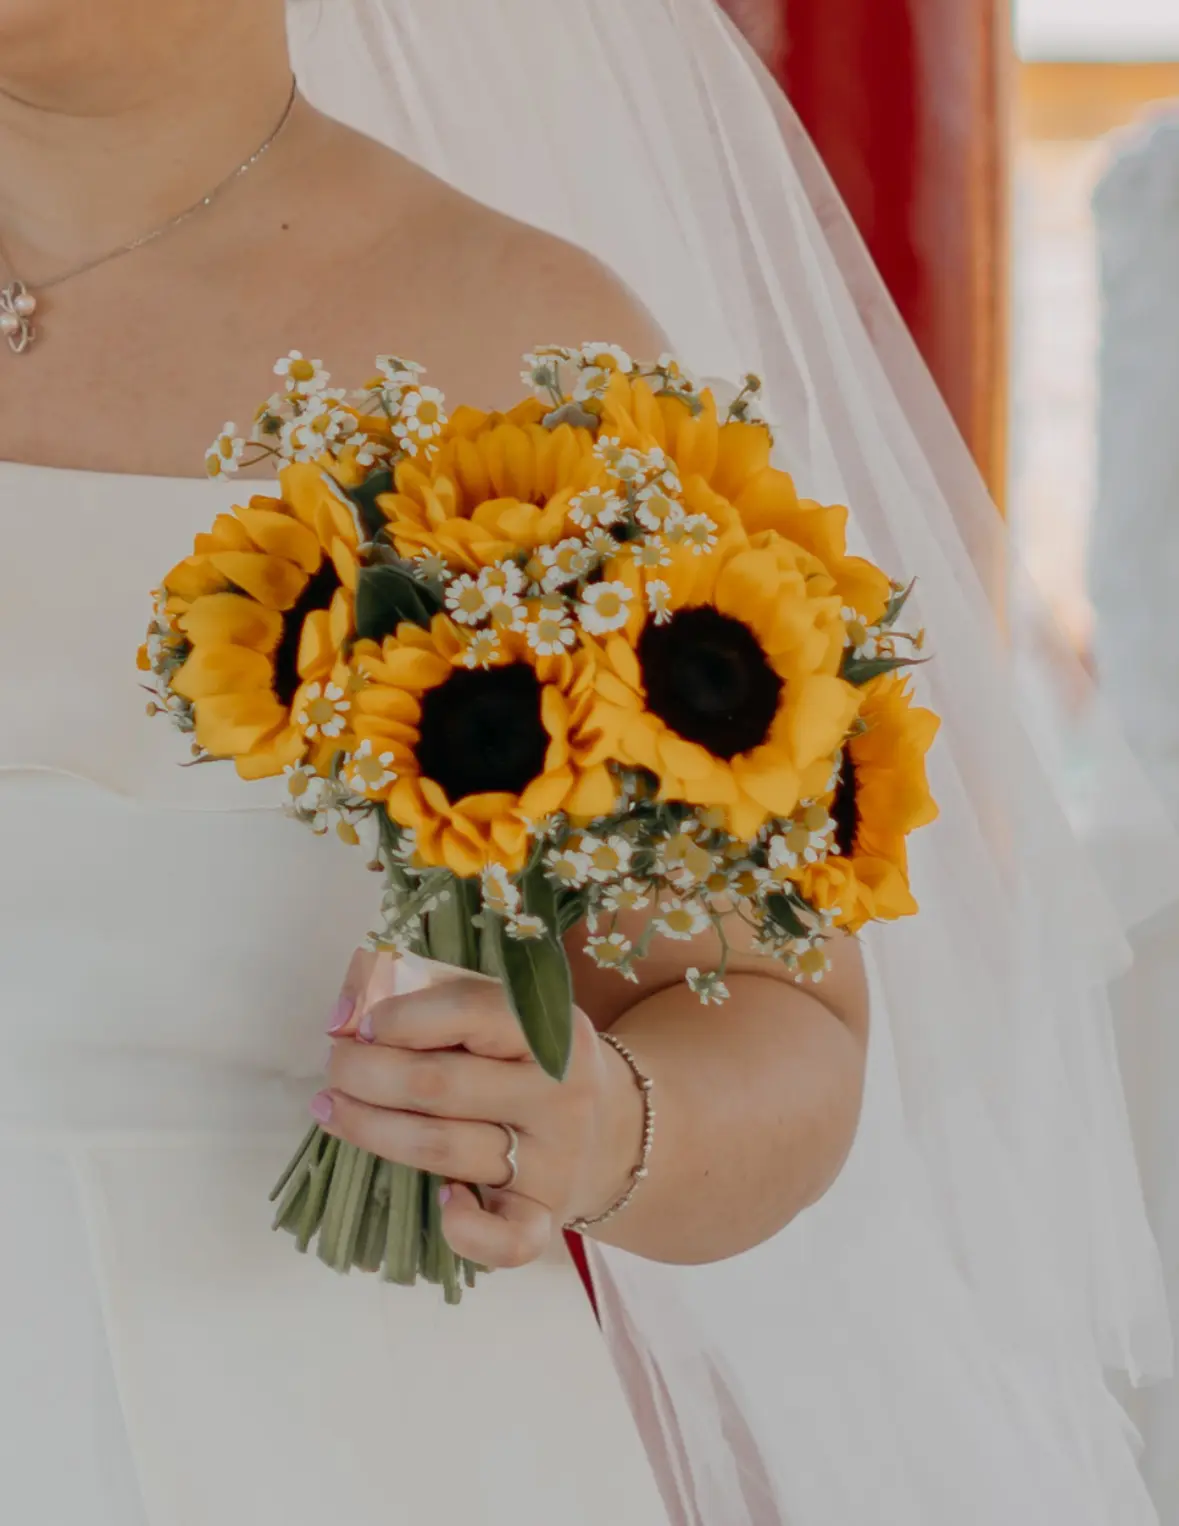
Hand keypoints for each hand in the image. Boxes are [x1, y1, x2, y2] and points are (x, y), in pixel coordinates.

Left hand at [314, 967, 643, 1270]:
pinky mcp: (546, 1216)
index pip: (467, 1013)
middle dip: (365, 1072)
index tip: (360, 1024)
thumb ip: (433, 1002)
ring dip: (371, 1129)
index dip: (399, 1017)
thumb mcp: (502, 1018)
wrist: (610, 1131)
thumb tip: (343, 1014)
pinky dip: (466, 1230)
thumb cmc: (529, 1063)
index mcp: (551, 1031)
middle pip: (438, 1084)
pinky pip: (506, 1240)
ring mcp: (555, 1160)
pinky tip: (441, 1200)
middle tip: (335, 1066)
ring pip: (443, 1148)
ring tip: (333, 1108)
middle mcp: (559, 1094)